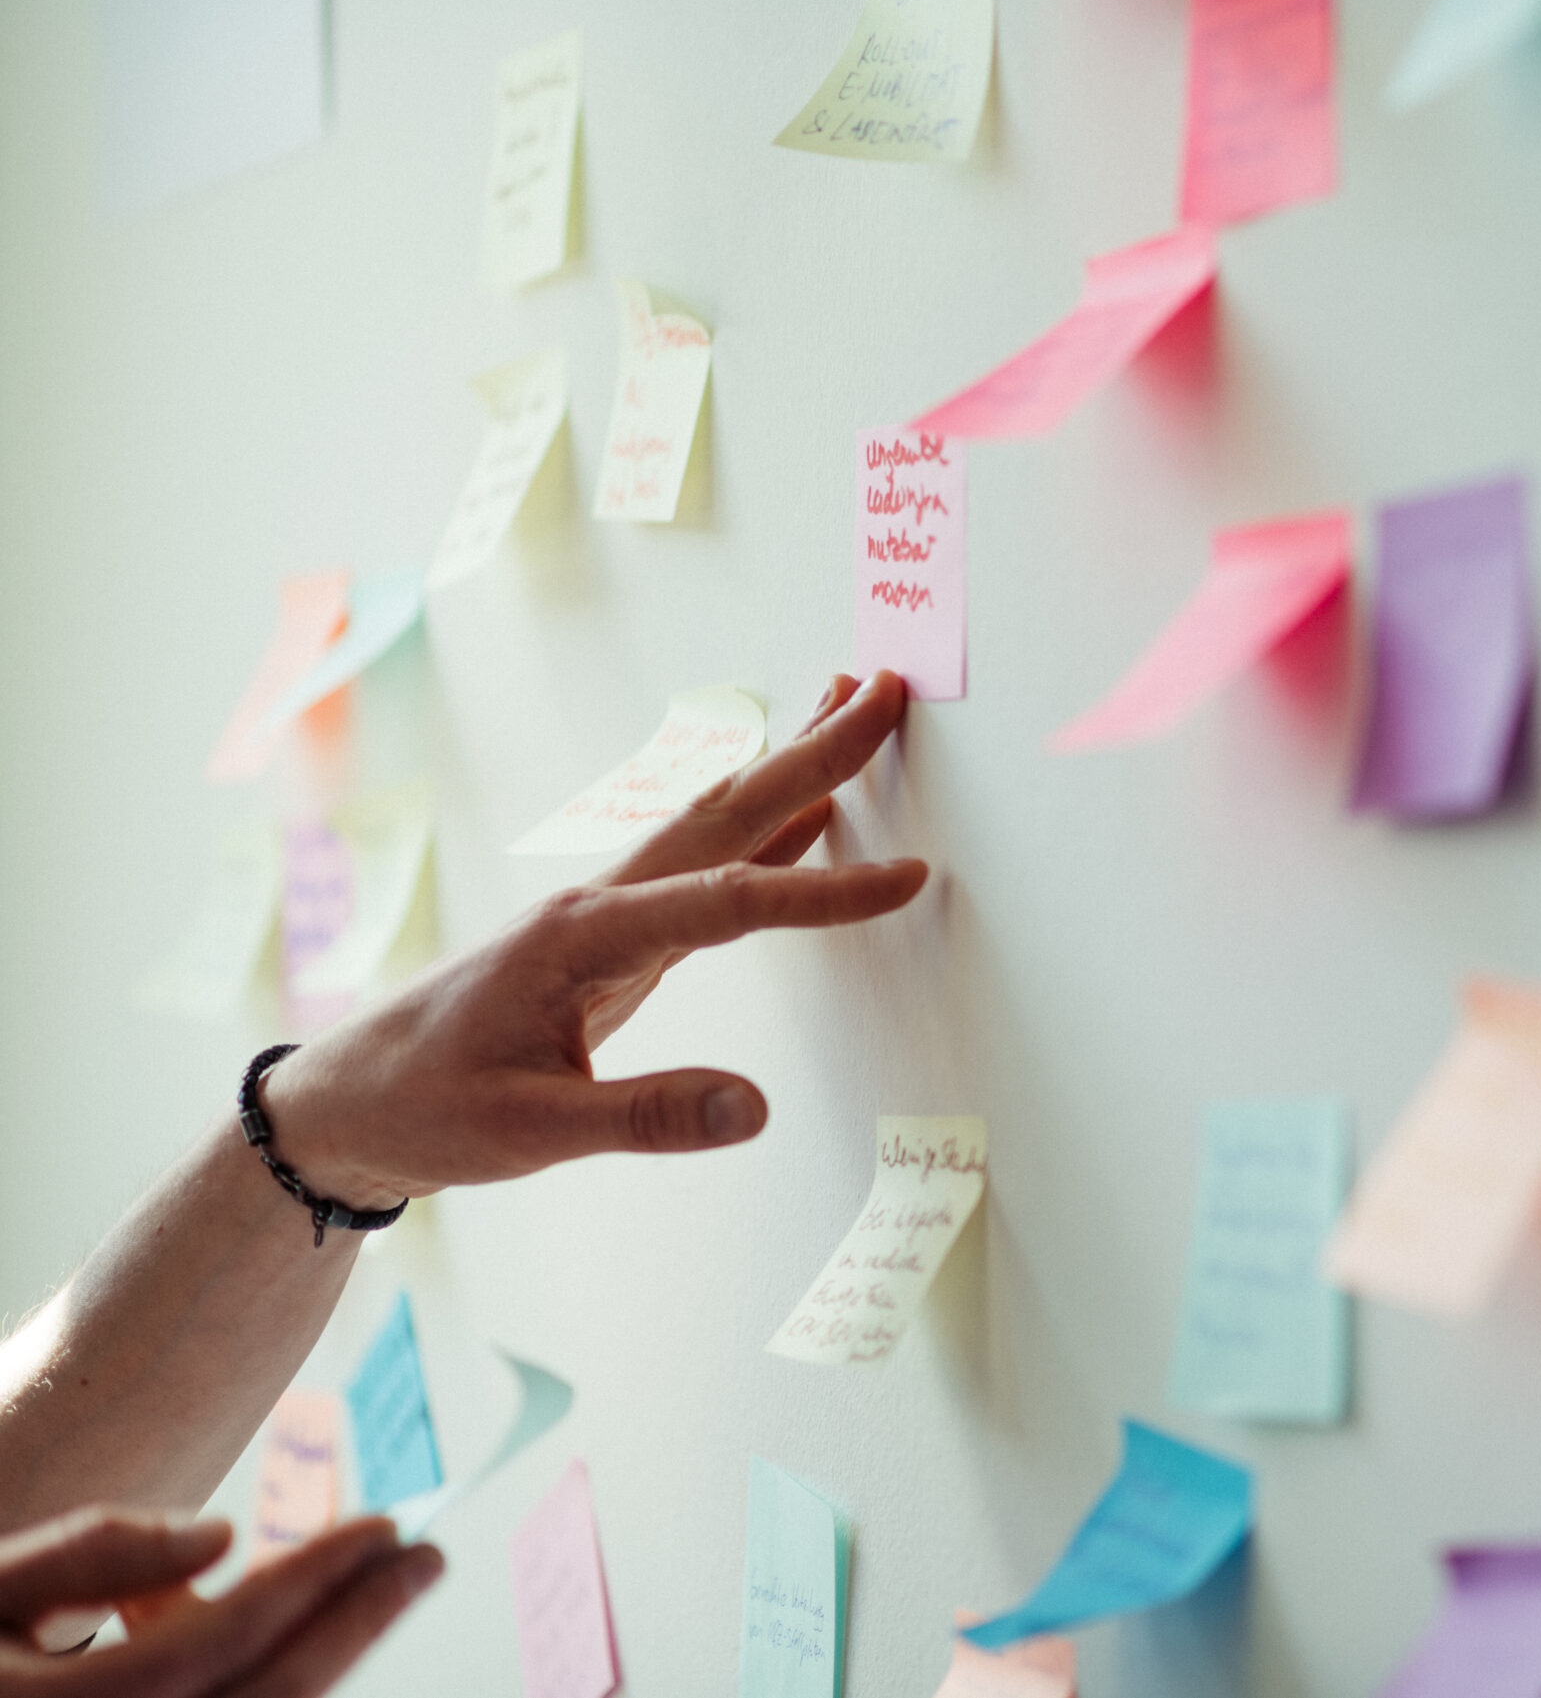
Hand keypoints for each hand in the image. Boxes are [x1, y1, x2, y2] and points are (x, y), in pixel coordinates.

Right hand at [0, 1510, 438, 1696]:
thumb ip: (91, 1553)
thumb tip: (223, 1535)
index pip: (220, 1641)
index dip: (315, 1580)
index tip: (392, 1523)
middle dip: (356, 1628)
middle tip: (427, 1557)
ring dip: (318, 1661)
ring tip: (372, 1584)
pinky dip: (262, 1686)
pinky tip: (281, 1628)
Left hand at [263, 670, 927, 1208]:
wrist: (348, 1101)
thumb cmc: (429, 1109)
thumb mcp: (533, 1132)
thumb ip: (649, 1119)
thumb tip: (758, 1109)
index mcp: (585, 938)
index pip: (729, 902)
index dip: (825, 892)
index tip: (909, 877)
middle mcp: (599, 902)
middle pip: (726, 811)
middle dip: (812, 750)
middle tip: (884, 690)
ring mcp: (605, 911)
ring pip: (714, 820)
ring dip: (788, 764)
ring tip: (850, 708)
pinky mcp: (610, 935)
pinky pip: (703, 861)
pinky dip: (762, 824)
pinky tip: (803, 815)